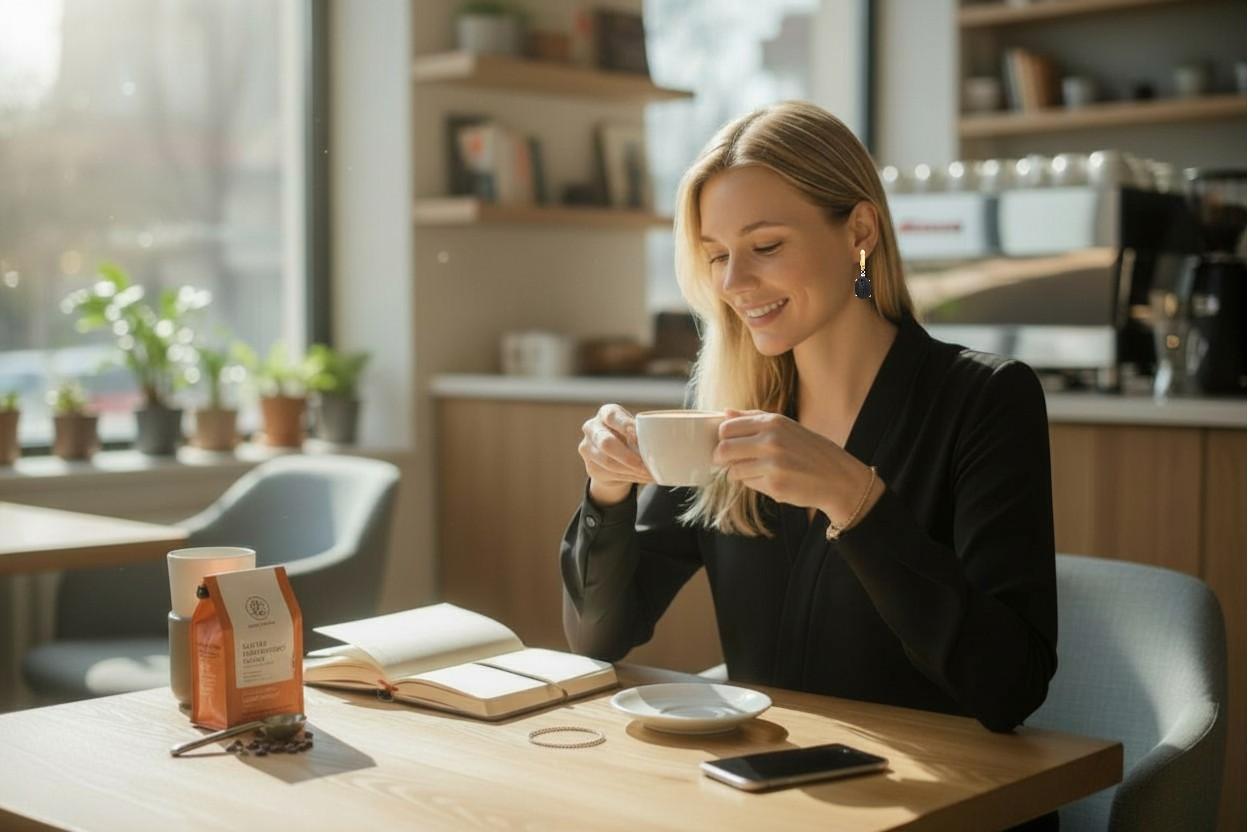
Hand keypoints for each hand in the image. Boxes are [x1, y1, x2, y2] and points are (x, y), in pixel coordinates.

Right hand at [579, 403, 653, 505]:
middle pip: (606, 443)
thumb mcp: (635, 428)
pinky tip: (644, 478)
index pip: (612, 417)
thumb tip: (662, 439)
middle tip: (647, 465)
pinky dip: (631, 478)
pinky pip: (611, 474)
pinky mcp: (591, 467)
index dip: (627, 427)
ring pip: (609, 463)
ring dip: (632, 471)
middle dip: (629, 457)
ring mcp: (587, 448)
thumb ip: (643, 431)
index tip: (641, 438)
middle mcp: (592, 428)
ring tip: (650, 474)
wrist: (613, 454)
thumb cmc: (629, 435)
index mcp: (605, 413)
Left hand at [712, 409, 881, 526]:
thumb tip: (725, 412)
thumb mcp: (786, 427)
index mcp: (773, 422)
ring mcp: (773, 464)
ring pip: (734, 470)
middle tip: (729, 462)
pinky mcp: (775, 486)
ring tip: (759, 470)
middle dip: (722, 458)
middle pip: (723, 450)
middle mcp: (771, 441)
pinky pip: (749, 484)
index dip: (723, 438)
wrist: (838, 478)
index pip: (726, 428)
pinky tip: (773, 480)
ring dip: (740, 473)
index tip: (728, 444)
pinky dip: (755, 483)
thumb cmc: (810, 451)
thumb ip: (754, 418)